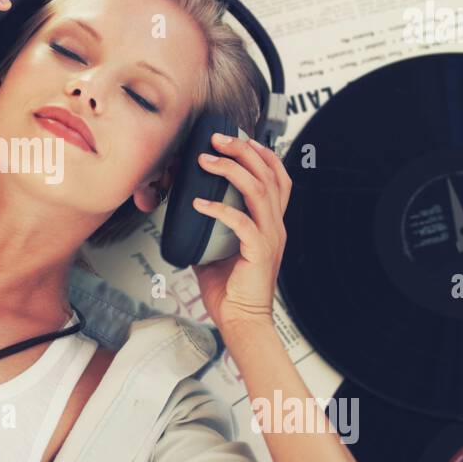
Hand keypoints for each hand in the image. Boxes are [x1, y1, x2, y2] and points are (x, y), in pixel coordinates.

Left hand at [189, 132, 292, 332]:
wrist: (242, 322)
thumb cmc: (231, 292)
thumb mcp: (217, 252)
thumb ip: (208, 230)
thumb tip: (184, 213)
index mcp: (271, 224)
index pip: (278, 178)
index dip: (262, 154)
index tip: (240, 139)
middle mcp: (275, 226)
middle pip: (269, 174)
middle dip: (243, 151)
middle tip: (217, 140)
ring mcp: (270, 238)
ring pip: (259, 190)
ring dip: (231, 170)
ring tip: (206, 161)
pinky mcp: (260, 252)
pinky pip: (242, 222)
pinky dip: (219, 208)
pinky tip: (199, 203)